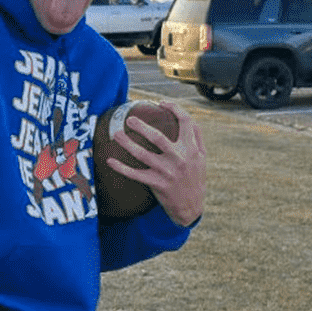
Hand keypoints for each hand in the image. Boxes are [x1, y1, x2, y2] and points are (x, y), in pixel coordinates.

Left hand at [108, 102, 205, 226]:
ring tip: (116, 135)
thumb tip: (188, 119)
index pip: (186, 122)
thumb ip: (197, 138)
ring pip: (143, 154)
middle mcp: (179, 158)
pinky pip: (135, 174)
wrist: (192, 207)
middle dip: (142, 126)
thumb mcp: (202, 158)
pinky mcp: (156, 184)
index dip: (174, 109)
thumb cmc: (195, 178)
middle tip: (129, 119)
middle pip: (158, 137)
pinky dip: (121, 168)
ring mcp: (167, 172)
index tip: (162, 103)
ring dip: (127, 143)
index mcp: (192, 149)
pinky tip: (110, 161)